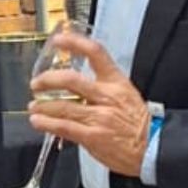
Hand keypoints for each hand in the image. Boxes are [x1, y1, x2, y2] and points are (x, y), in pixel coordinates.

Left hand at [28, 32, 150, 177]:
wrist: (154, 147)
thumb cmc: (140, 123)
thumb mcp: (126, 94)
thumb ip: (103, 87)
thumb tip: (78, 84)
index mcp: (116, 82)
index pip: (95, 53)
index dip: (74, 43)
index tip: (59, 41)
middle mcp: (106, 96)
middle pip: (70, 80)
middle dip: (48, 80)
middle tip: (37, 83)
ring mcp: (99, 117)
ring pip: (63, 106)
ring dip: (43, 105)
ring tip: (34, 106)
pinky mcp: (93, 137)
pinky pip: (65, 127)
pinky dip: (48, 124)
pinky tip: (39, 121)